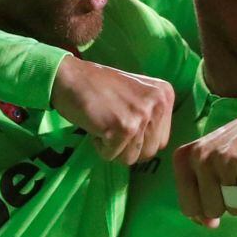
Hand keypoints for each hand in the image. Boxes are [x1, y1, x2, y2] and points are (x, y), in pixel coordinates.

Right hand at [51, 55, 173, 164]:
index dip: (140, 141)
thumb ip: (151, 116)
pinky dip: (100, 147)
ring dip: (113, 148)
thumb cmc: (99, 88)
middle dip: (128, 147)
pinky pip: (112, 156)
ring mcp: (142, 115)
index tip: (123, 125)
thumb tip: (153, 148)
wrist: (71, 77)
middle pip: (150, 152)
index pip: (162, 141)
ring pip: (131, 158)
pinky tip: (96, 125)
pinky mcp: (123, 128)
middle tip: (112, 125)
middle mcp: (159, 104)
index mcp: (165, 95)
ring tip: (105, 123)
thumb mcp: (138, 95)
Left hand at [174, 98, 236, 226]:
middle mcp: (198, 157)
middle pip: (210, 211)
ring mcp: (221, 159)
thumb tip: (208, 225)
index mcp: (183, 158)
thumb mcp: (210, 166)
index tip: (219, 188)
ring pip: (231, 208)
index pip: (188, 207)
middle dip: (227, 202)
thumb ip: (202, 196)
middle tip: (235, 177)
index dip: (206, 208)